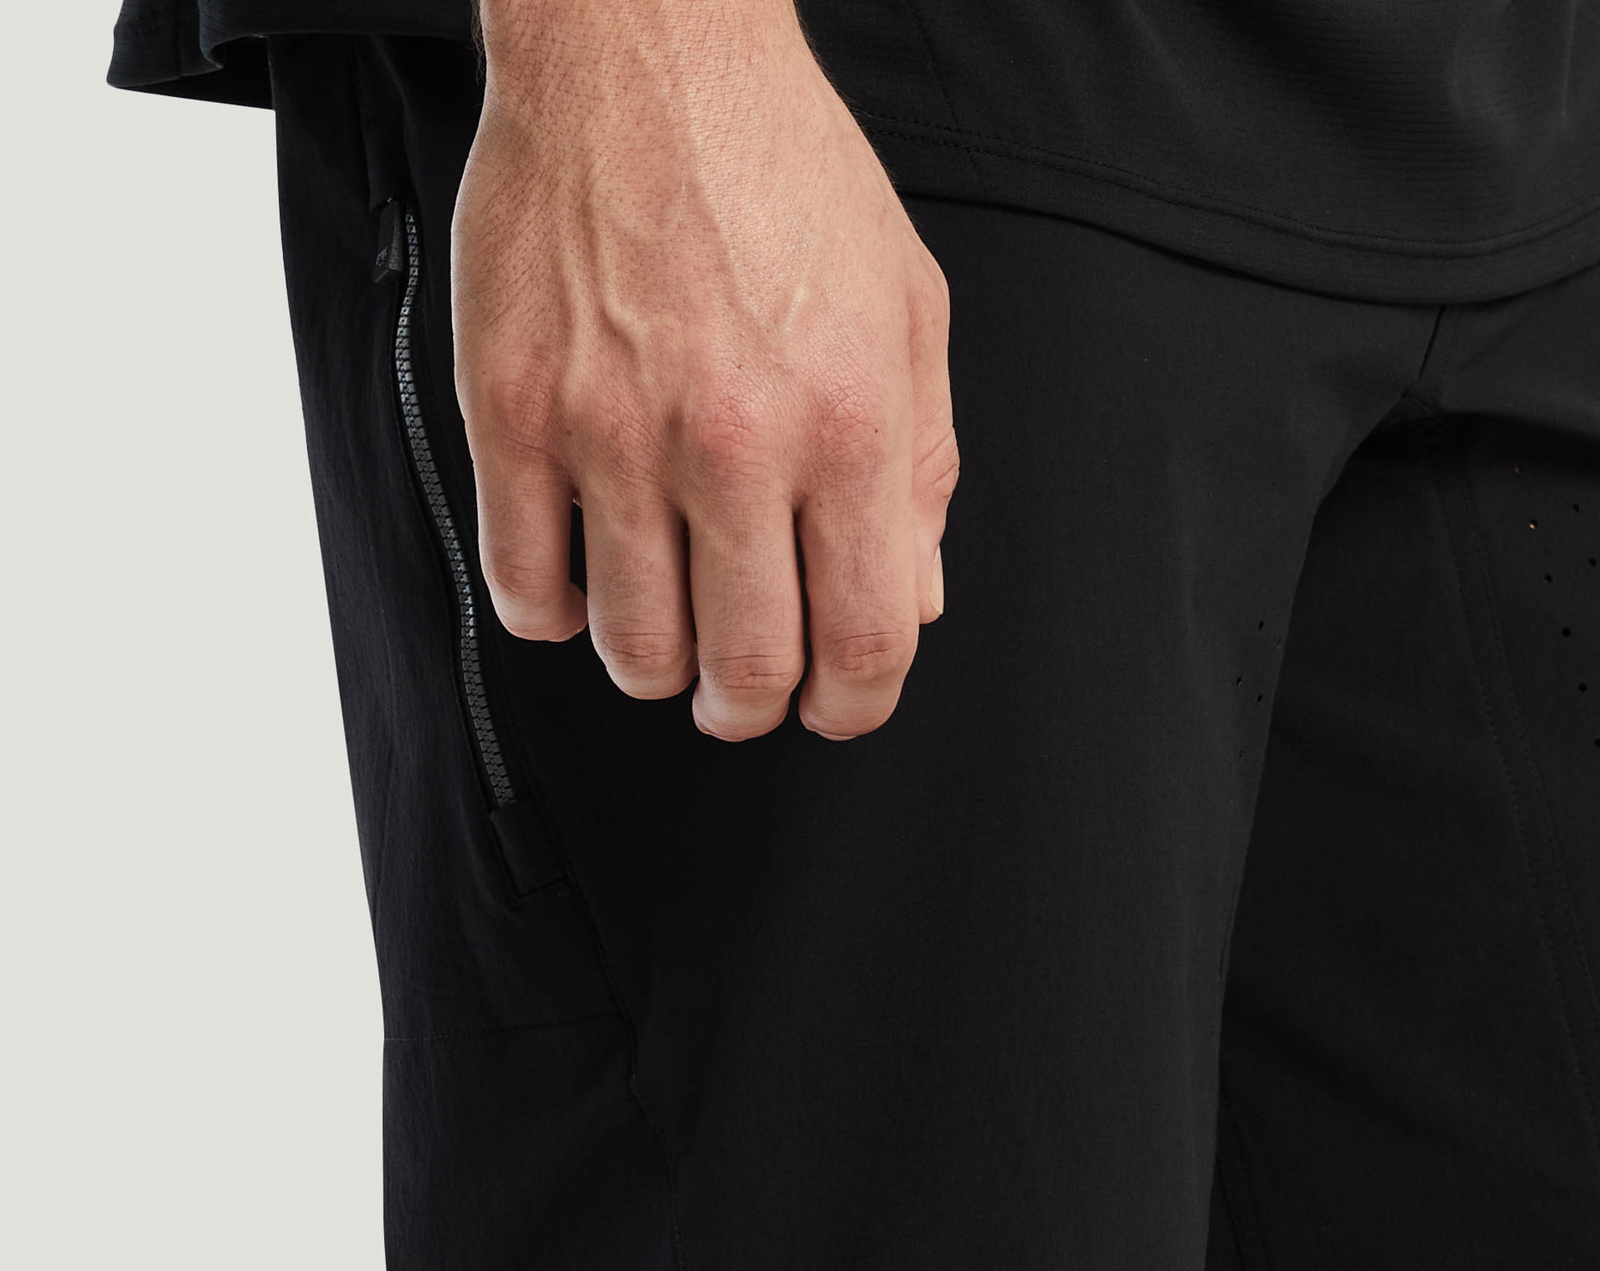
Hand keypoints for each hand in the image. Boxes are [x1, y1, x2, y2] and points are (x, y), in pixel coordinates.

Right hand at [455, 0, 956, 738]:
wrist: (646, 50)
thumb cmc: (783, 171)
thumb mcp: (908, 310)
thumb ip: (922, 467)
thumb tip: (912, 595)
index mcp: (849, 425)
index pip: (868, 640)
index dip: (856, 706)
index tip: (836, 707)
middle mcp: (735, 442)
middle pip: (747, 668)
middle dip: (752, 710)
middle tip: (744, 692)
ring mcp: (614, 432)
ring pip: (635, 646)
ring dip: (658, 670)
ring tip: (668, 641)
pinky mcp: (512, 411)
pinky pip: (524, 582)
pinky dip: (556, 614)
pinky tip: (581, 586)